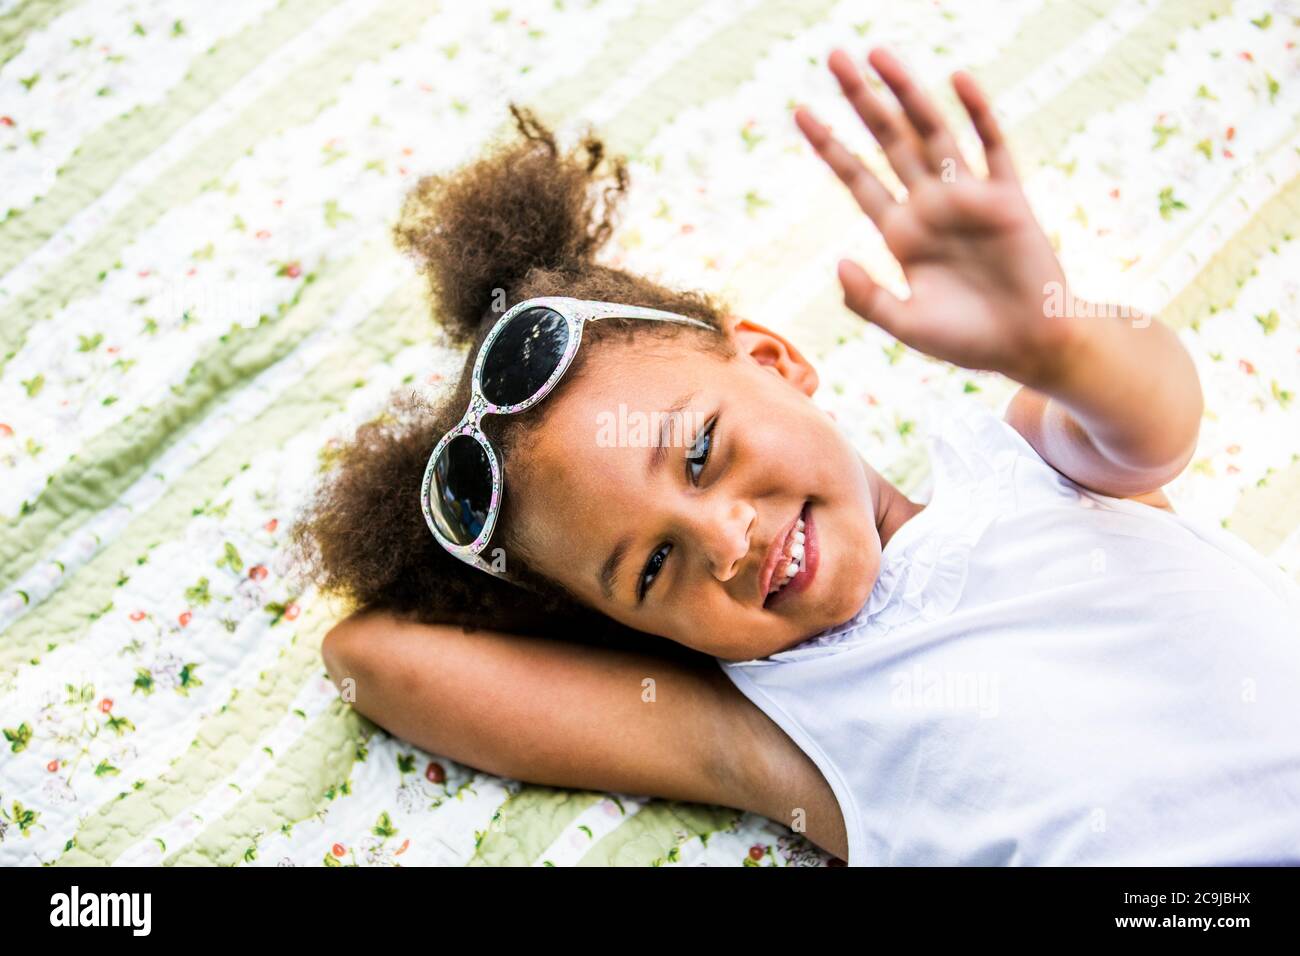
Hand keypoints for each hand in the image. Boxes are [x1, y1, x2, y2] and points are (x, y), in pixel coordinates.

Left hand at [796, 48, 1076, 387]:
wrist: (1031, 346)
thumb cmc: (968, 341)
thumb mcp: (906, 326)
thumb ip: (868, 299)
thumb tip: (838, 262)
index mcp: (901, 233)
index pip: (857, 178)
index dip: (830, 145)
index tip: (801, 111)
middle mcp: (930, 205)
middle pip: (888, 141)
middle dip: (861, 101)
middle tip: (834, 56)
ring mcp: (968, 197)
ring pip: (932, 132)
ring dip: (907, 93)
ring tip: (880, 53)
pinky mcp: (1009, 198)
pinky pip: (991, 147)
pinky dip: (976, 114)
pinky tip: (957, 80)